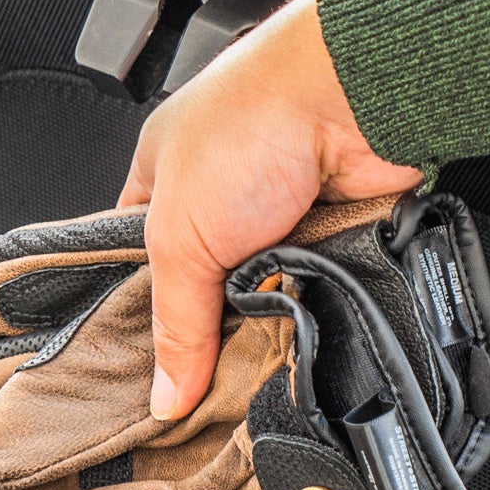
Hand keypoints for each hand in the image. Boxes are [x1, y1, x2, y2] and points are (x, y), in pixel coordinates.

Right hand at [117, 0, 420, 419]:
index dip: (138, 312)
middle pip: (204, 286)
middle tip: (203, 372)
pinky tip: (307, 317)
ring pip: (264, 292)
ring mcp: (279, 209)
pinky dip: (313, 304)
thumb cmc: (255, 118)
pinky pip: (316, 288)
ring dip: (267, 315)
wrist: (354, 93)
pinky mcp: (333, 227)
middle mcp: (221, 189)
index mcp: (161, 174)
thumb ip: (173, 323)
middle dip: (211, 324)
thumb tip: (164, 396)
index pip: (134, 260)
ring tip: (259, 343)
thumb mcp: (179, 235)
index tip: (148, 370)